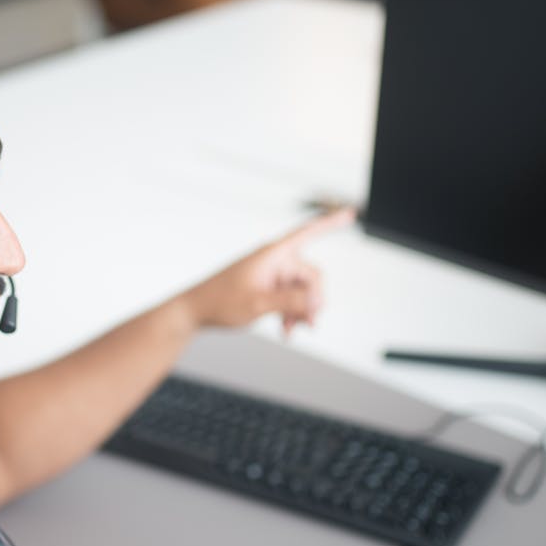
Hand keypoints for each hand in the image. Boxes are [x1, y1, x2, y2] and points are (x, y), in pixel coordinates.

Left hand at [180, 207, 355, 336]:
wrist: (195, 311)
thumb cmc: (220, 302)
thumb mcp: (258, 304)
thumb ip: (290, 301)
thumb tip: (316, 301)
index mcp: (272, 255)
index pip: (308, 232)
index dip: (330, 223)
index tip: (350, 214)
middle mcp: (275, 261)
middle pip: (311, 276)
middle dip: (313, 301)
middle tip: (308, 325)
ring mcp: (271, 274)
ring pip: (302, 291)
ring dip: (301, 310)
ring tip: (291, 330)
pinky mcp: (267, 287)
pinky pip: (290, 297)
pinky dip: (291, 312)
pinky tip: (286, 329)